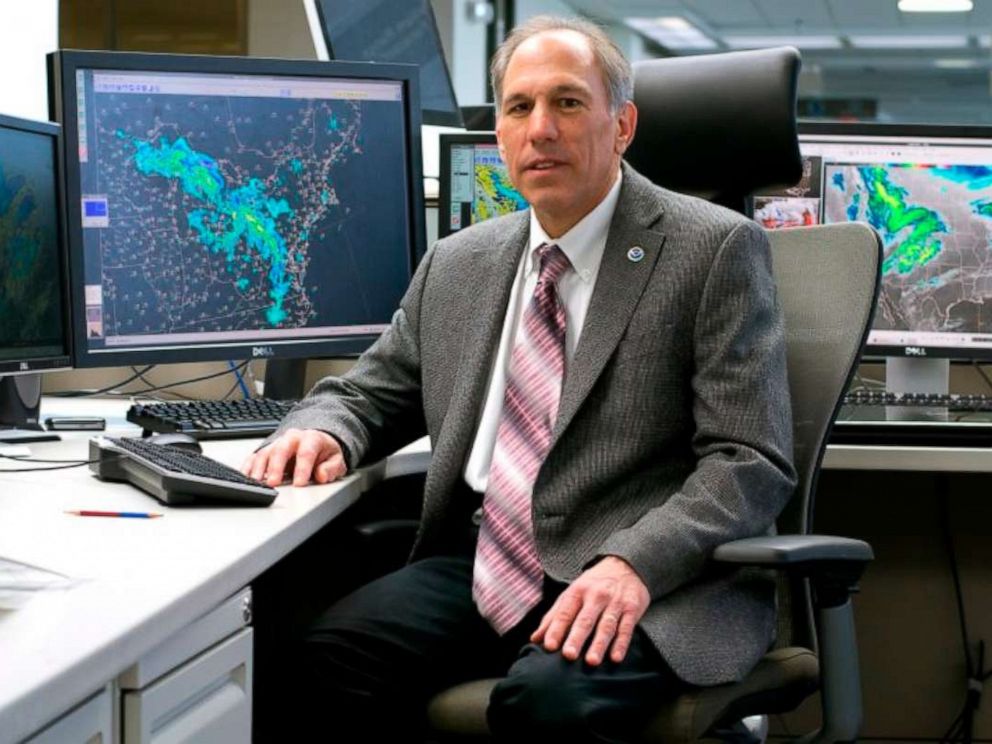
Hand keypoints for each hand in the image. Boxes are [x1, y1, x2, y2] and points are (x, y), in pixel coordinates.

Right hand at [240, 428, 346, 486]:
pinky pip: (254, 457)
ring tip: (256, 483)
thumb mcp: (336, 459)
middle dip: (276, 466)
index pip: (306, 452)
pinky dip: (248, 467)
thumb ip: (331, 468)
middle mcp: (291, 439)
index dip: (302, 468)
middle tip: (273, 483)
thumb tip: (322, 475)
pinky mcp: (266, 451)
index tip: (299, 483)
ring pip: (265, 453)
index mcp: (311, 438)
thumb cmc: (324, 452)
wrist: (315, 441)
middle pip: (281, 450)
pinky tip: (246, 478)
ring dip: (259, 468)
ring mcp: (277, 443)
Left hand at [530, 556, 649, 665]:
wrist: (625, 565)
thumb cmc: (593, 585)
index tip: (548, 646)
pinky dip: (621, 643)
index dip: (556, 630)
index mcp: (577, 592)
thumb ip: (553, 617)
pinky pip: (626, 628)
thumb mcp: (572, 593)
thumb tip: (535, 639)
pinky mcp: (632, 608)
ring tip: (592, 662)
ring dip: (599, 644)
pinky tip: (615, 658)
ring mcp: (615, 602)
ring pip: (606, 625)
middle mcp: (596, 596)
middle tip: (568, 655)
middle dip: (576, 638)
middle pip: (585, 620)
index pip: (564, 613)